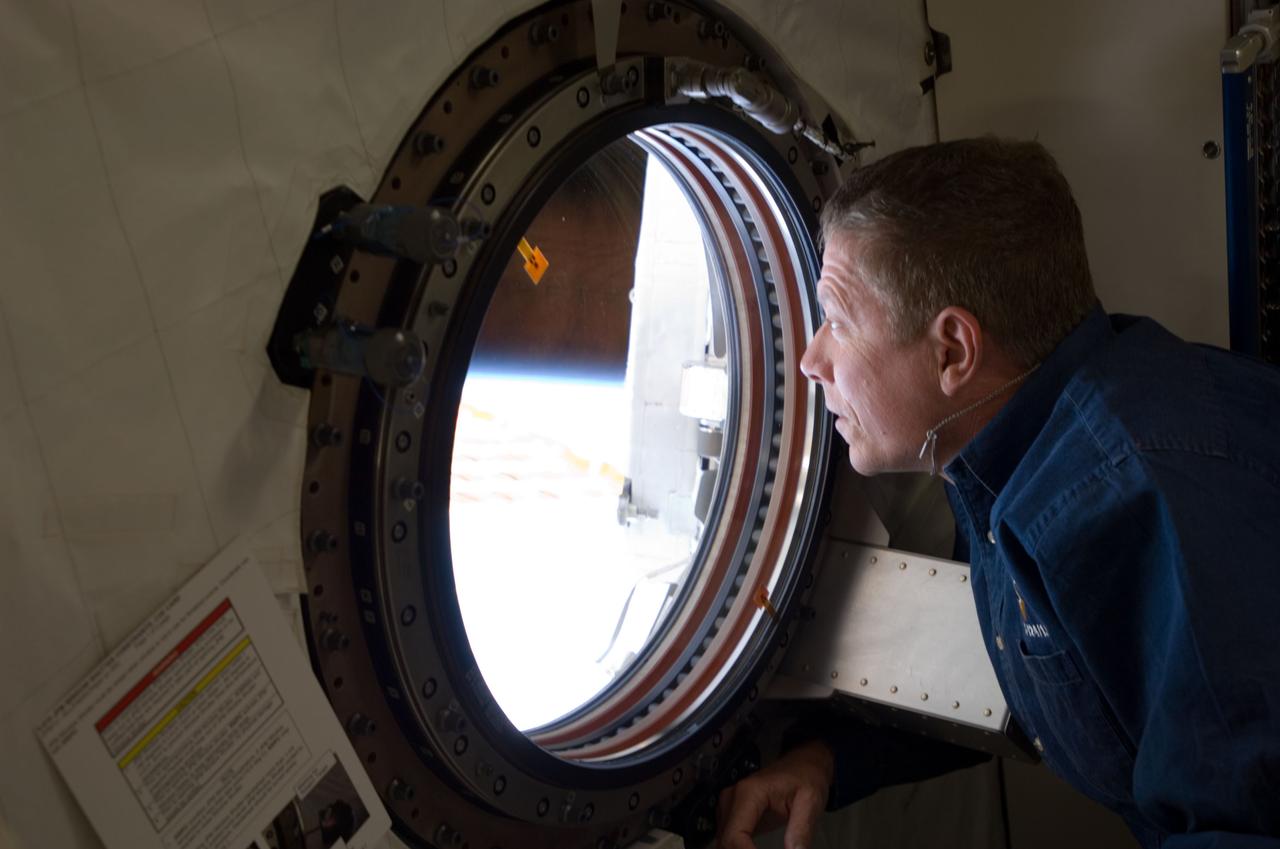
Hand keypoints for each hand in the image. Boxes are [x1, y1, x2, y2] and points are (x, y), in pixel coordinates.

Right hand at [716, 739, 834, 848]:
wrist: (804, 763)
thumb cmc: (807, 778)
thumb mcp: (811, 802)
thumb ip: (801, 830)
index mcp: (749, 794)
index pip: (735, 836)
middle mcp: (732, 799)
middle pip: (725, 842)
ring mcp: (729, 807)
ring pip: (724, 843)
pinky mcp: (733, 815)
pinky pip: (729, 840)